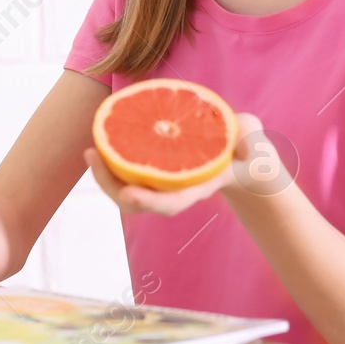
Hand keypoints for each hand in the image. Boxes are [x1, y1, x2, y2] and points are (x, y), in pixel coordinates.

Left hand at [85, 112, 283, 216]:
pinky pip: (129, 175)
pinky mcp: (157, 172)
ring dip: (105, 177)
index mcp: (198, 187)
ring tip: (91, 152)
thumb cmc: (247, 150)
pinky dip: (113, 164)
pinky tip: (102, 142)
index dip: (149, 202)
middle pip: (137, 203)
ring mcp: (164, 184)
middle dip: (111, 187)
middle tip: (92, 156)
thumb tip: (242, 150)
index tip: (127, 194)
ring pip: (127, 191)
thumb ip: (250, 140)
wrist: (243, 159)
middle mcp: (176, 190)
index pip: (172, 202)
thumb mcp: (253, 139)